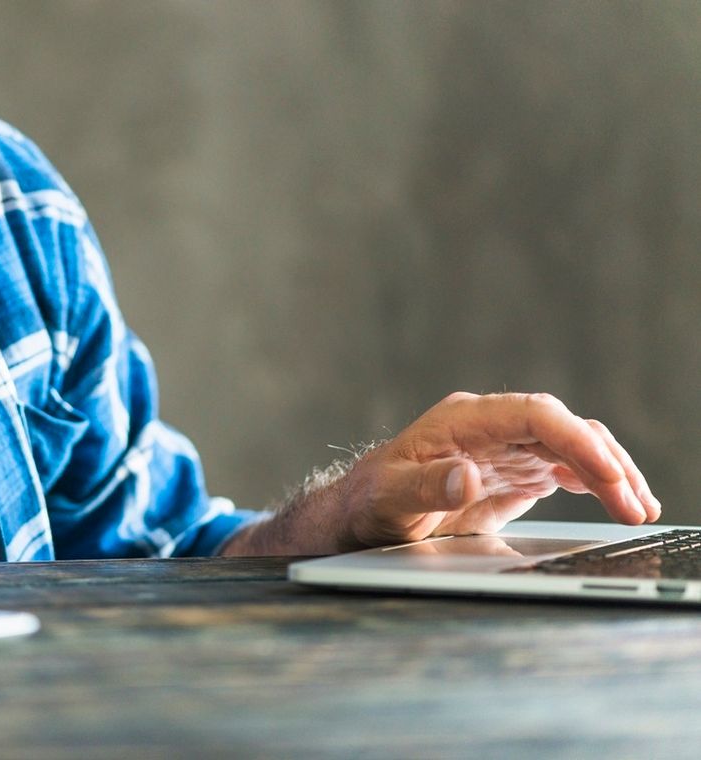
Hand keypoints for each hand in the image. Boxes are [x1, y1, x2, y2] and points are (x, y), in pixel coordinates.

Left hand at [222, 392, 660, 555]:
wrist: (359, 513)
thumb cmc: (370, 502)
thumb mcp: (390, 499)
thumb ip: (426, 487)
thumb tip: (465, 477)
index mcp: (463, 421)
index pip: (535, 416)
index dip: (575, 441)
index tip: (606, 476)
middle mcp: (488, 426)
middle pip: (561, 429)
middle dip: (604, 463)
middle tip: (634, 507)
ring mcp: (501, 447)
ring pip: (569, 446)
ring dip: (607, 474)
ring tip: (638, 510)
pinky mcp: (509, 470)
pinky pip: (561, 467)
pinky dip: (593, 482)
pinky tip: (617, 501)